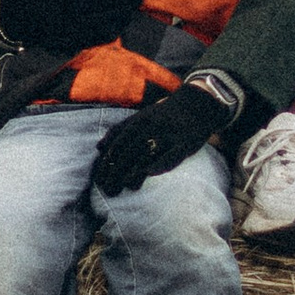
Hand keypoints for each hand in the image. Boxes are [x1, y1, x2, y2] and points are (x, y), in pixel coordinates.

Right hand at [0, 0, 147, 52]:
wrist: (14, 16)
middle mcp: (74, 11)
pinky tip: (119, 25)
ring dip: (123, 14)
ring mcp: (74, 29)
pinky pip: (96, 38)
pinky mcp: (71, 42)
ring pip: (107, 23)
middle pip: (110, 4)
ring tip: (133, 6)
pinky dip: (111, 31)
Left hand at [90, 72, 240, 196]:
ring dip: (136, 171)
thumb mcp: (140, 118)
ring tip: (126, 187)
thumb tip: (98, 147)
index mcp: (139, 122)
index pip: (118, 144)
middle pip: (130, 152)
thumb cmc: (163, 115)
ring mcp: (169, 135)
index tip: (100, 179)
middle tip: (109, 190)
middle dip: (118, 172)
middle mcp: (152, 127)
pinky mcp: (185, 143)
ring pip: (149, 154)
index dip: (108, 162)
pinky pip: (172, 155)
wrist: (196, 104)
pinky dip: (161, 164)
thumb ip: (119, 130)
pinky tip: (150, 173)